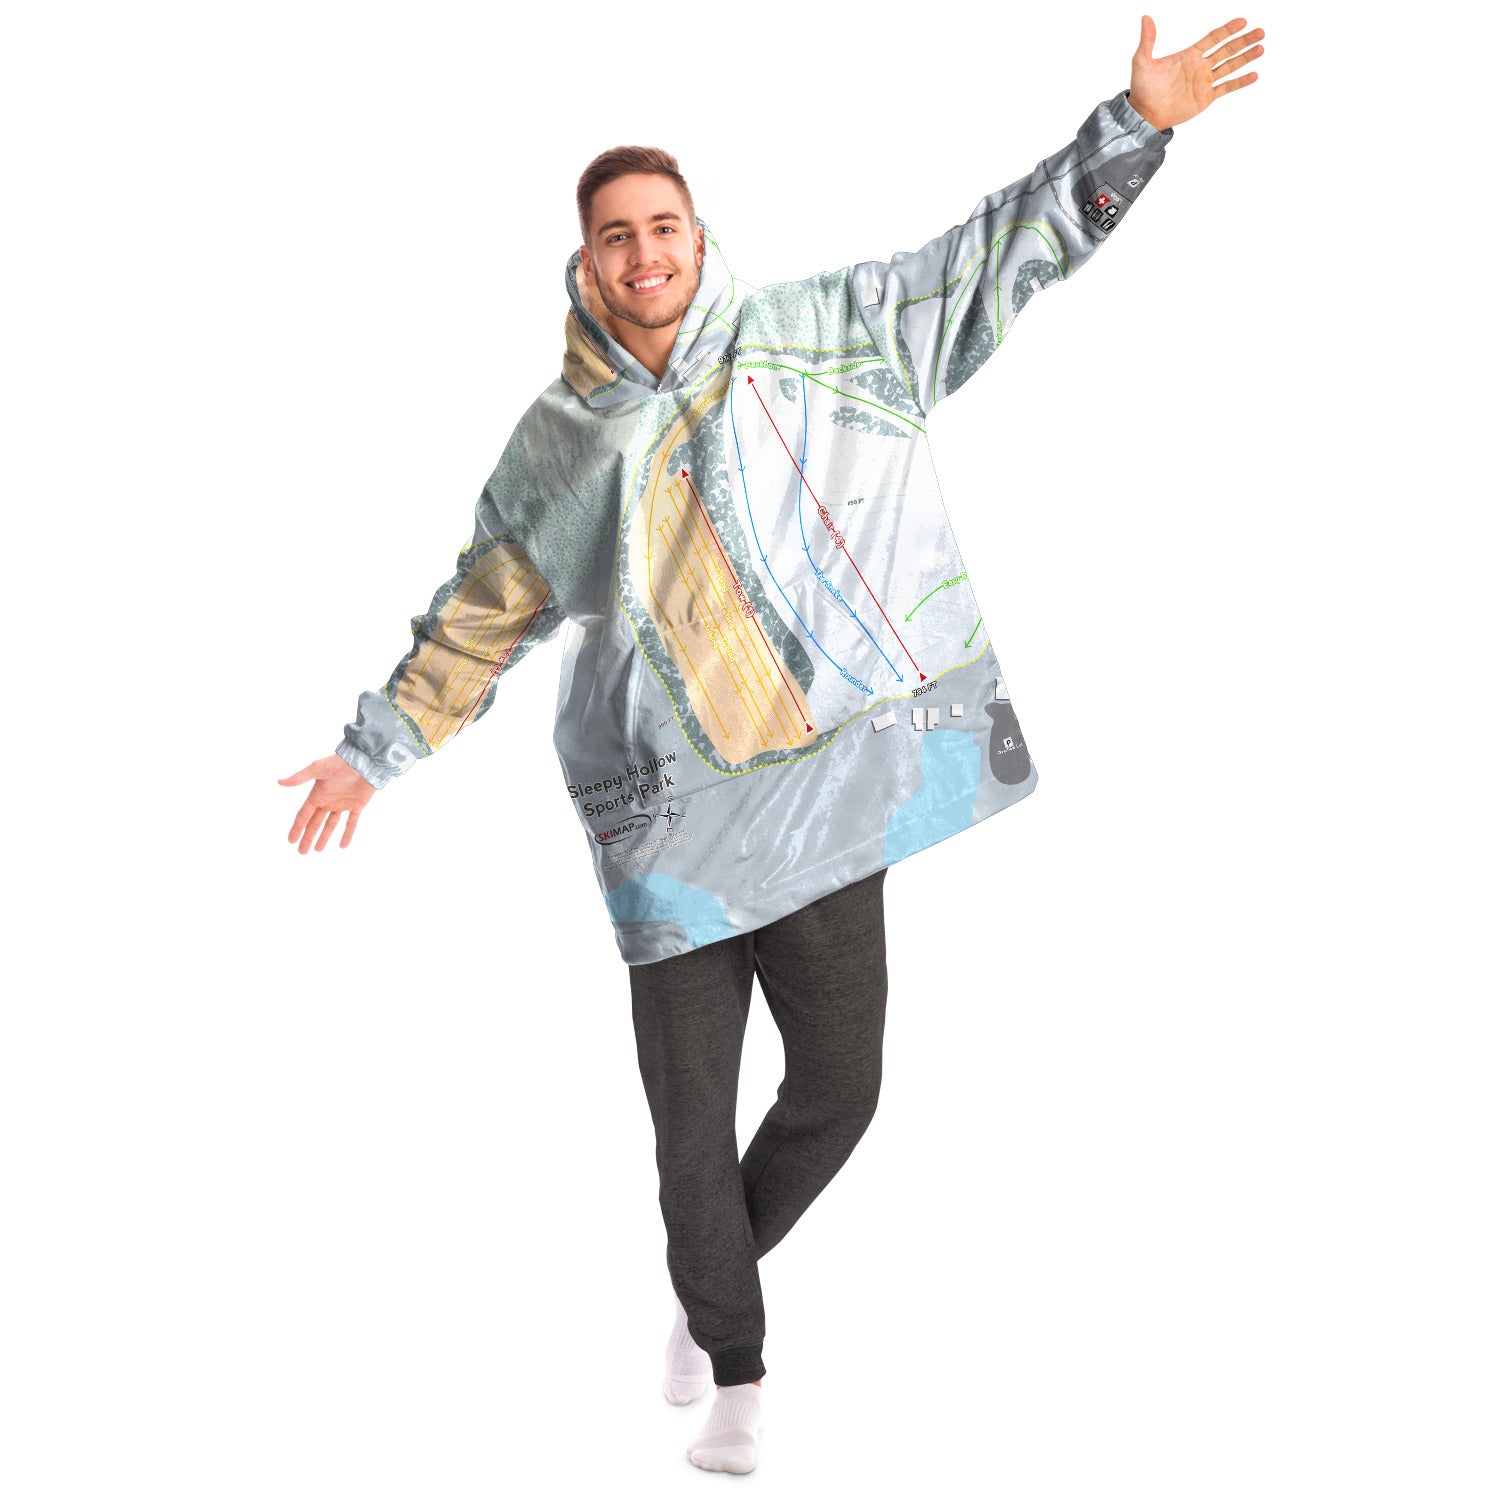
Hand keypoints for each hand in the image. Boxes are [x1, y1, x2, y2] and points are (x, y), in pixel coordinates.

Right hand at [278, 755, 376, 852]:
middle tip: (302, 852)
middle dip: (308, 837)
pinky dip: (347, 834)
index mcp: (318, 794)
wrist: (365, 760)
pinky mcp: (357, 805)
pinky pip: (351, 823)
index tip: (291, 841)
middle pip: (315, 823)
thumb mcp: (318, 768)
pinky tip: (343, 846)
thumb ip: (300, 777)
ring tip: (317, 850)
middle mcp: (328, 800)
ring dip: (324, 837)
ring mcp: (343, 804)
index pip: (304, 815)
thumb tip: (279, 782)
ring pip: (331, 824)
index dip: (297, 828)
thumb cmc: (340, 762)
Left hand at [1129, 15, 1264, 130]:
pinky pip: (1226, 88)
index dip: (1228, 30)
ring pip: (1230, 66)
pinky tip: (1254, 75)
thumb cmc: (1142, 88)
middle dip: (1243, 41)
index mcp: (1189, 55)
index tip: (1243, 21)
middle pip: (1227, 50)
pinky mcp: (1205, 98)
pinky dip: (1240, 82)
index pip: (1213, 38)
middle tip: (1260, 32)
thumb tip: (1145, 18)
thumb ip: (1147, 40)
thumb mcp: (1142, 61)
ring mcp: (1204, 82)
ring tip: (1261, 48)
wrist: (1145, 114)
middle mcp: (1199, 66)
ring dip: (1246, 57)